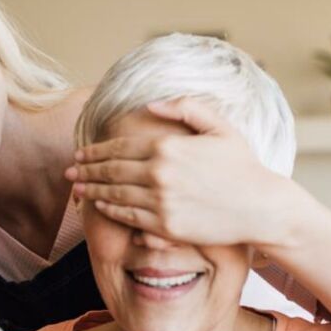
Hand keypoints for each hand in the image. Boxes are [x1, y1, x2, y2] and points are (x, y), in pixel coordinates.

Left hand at [65, 97, 292, 246]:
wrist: (260, 206)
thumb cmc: (243, 165)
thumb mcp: (219, 126)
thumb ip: (186, 108)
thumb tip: (150, 103)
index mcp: (167, 146)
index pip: (119, 147)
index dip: (96, 150)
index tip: (81, 152)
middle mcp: (159, 173)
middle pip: (111, 171)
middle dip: (86, 170)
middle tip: (70, 171)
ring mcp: (161, 202)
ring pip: (115, 196)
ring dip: (91, 191)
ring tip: (77, 189)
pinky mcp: (166, 227)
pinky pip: (129, 218)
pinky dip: (110, 211)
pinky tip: (100, 207)